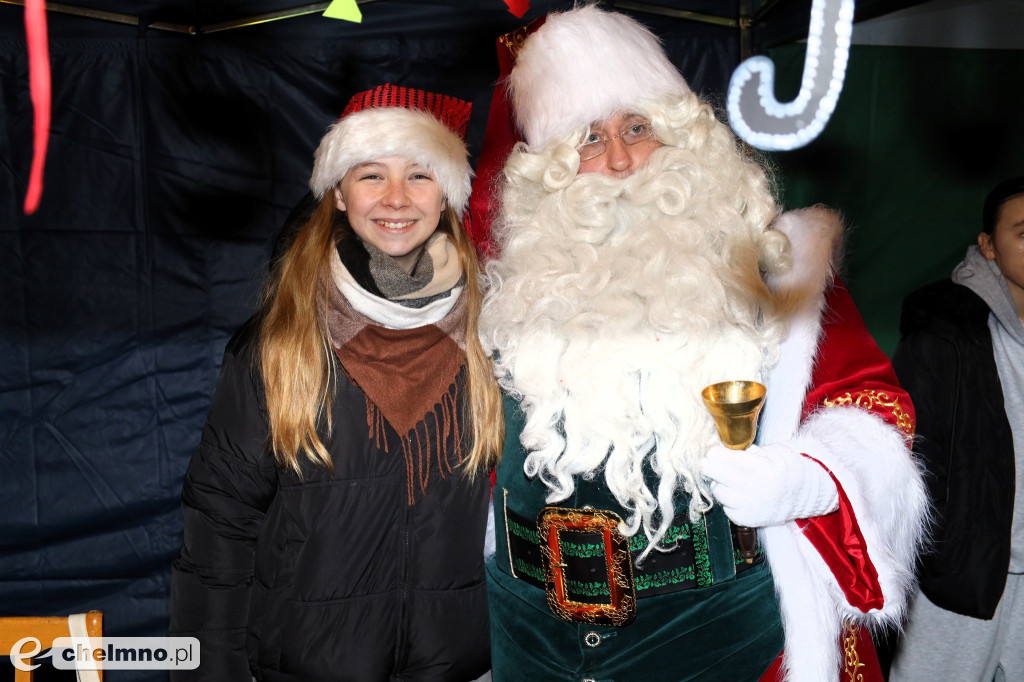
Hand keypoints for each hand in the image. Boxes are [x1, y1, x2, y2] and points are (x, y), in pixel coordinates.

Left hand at [702, 441, 838, 527]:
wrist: (804, 495)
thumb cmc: (785, 469)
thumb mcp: (772, 452)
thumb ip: (748, 450)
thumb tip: (724, 446)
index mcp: (759, 467)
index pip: (724, 457)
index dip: (714, 453)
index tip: (711, 451)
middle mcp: (752, 487)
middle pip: (715, 472)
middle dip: (709, 465)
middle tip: (709, 462)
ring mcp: (748, 505)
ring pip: (717, 491)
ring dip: (718, 483)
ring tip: (726, 480)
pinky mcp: (746, 519)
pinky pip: (725, 507)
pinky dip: (727, 500)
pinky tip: (736, 494)